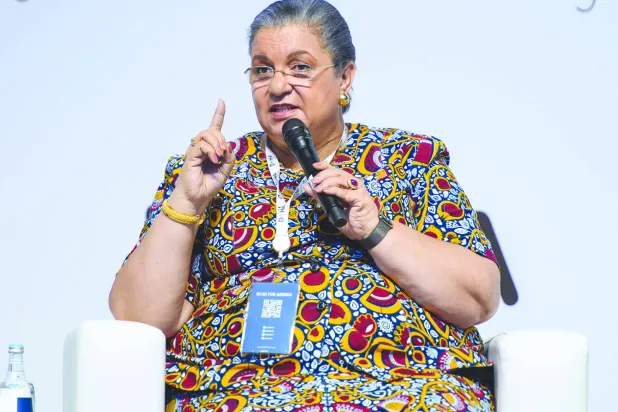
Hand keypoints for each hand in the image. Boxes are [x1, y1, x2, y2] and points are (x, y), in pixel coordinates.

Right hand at [169, 99, 234, 214]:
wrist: (196, 198)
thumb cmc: (208, 185)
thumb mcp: (226, 171)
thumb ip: (229, 157)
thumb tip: (228, 146)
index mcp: (210, 149)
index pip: (214, 128)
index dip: (218, 114)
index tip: (221, 102)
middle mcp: (201, 147)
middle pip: (212, 130)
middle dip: (221, 139)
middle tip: (224, 153)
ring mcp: (194, 151)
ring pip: (206, 134)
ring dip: (217, 143)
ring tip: (219, 157)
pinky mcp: (190, 156)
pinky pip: (202, 145)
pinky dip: (211, 151)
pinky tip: (214, 160)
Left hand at [303, 161, 379, 240]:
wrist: (366, 232)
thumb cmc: (351, 220)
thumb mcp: (332, 207)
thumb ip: (320, 197)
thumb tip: (308, 187)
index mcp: (348, 184)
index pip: (336, 171)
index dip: (325, 166)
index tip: (314, 166)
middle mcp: (354, 184)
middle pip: (337, 173)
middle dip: (323, 175)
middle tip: (314, 181)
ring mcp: (358, 190)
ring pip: (341, 179)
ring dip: (327, 182)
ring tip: (318, 187)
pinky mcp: (360, 198)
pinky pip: (345, 192)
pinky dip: (334, 190)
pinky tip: (326, 190)